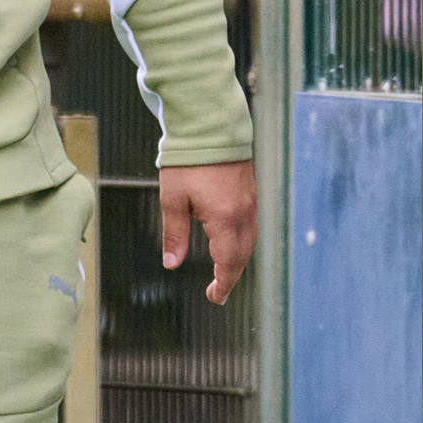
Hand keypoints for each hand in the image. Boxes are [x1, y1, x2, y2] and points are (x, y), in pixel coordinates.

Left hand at [160, 160, 257, 305]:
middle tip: (218, 291)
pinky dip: (242, 242)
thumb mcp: (173, 200)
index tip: (215, 297)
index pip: (229, 263)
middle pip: (243, 255)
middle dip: (231, 275)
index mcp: (225, 219)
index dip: (223, 284)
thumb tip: (172, 263)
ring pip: (250, 241)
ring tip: (224, 272)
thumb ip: (175, 234)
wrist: (210, 126)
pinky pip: (251, 225)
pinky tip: (231, 243)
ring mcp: (250, 202)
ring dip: (238, 259)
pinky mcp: (250, 191)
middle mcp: (243, 213)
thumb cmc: (188, 161)